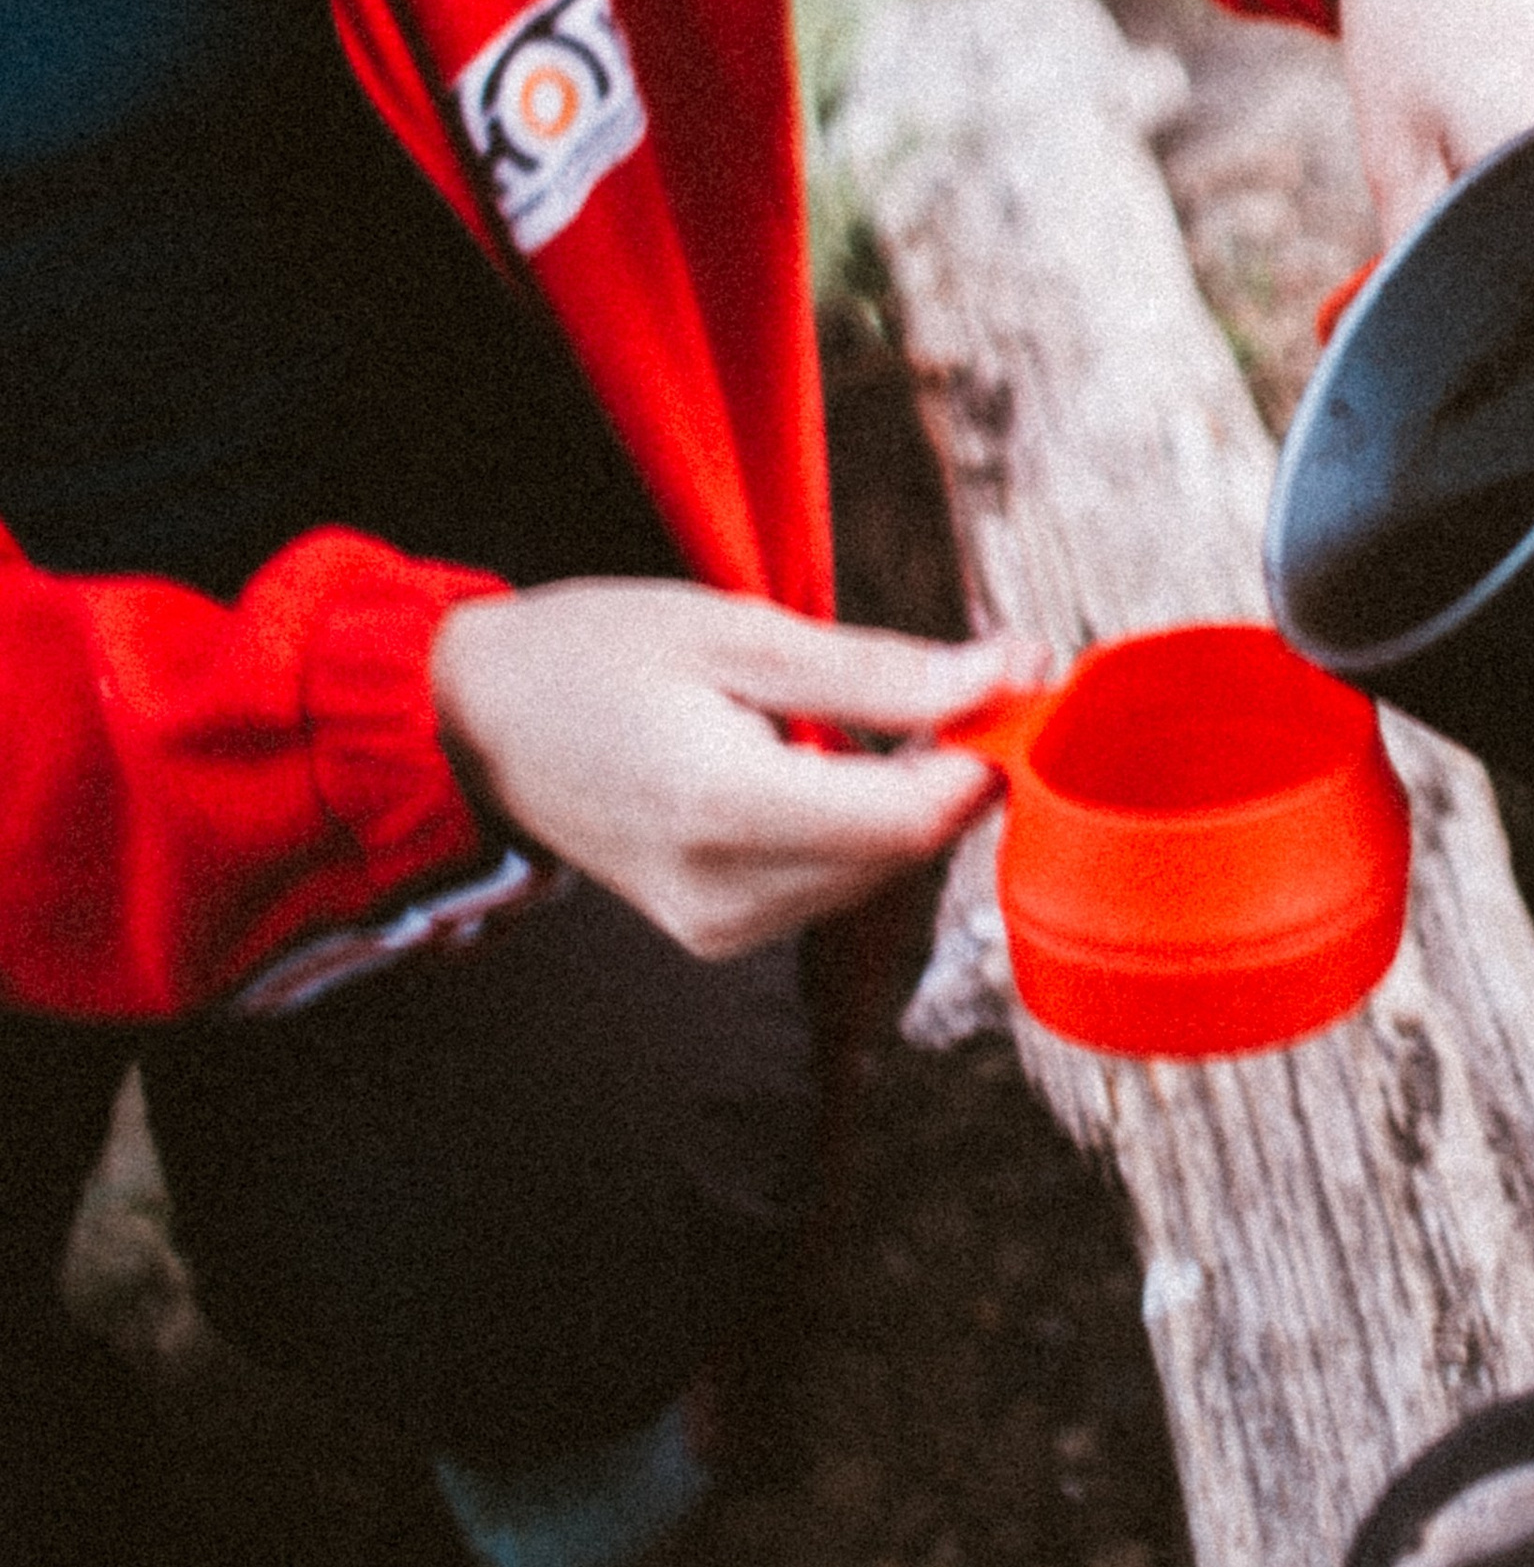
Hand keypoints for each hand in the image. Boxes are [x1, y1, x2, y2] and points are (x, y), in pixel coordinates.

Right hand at [429, 581, 1049, 960]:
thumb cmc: (598, 653)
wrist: (477, 723)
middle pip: (905, 851)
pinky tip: (851, 760)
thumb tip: (1009, 674)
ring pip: (880, 874)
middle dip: (963, 767)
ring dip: (918, 796)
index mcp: (721, 808)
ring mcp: (720, 927)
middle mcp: (724, 893)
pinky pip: (836, 885)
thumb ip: (881, 672)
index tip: (1023, 678)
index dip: (986, 755)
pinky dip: (867, 823)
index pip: (908, 820)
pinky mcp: (722, 934)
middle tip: (988, 671)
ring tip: (910, 705)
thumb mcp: (740, 632)